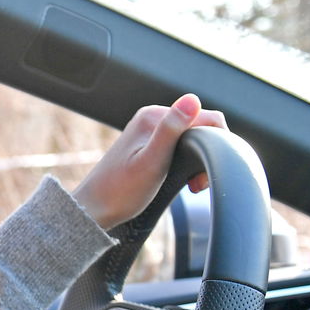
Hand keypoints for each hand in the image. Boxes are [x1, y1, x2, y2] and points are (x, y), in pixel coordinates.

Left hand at [70, 94, 228, 229]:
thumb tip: (192, 99)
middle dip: (206, 154)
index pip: (206, 118)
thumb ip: (171, 130)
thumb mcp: (152, 162)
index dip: (215, 145)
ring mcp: (149, 132)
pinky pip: (180, 148)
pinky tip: (180, 181)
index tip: (202, 175)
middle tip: (196, 185)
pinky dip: (187, 164)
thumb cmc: (120, 191)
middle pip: (200, 128)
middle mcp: (151, 118)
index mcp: (153, 116)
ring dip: (197, 162)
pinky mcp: (148, 146)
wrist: (94, 210)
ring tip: (191, 185)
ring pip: (192, 139)